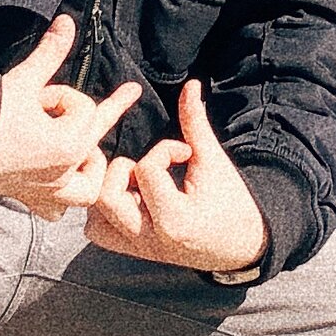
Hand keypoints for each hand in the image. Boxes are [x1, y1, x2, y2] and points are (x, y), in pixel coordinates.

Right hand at [0, 14, 139, 214]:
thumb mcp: (23, 81)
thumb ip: (50, 53)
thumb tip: (68, 21)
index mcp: (69, 146)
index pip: (82, 107)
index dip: (58, 94)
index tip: (34, 96)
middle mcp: (65, 174)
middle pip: (93, 136)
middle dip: (108, 110)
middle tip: (130, 93)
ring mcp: (48, 192)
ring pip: (86, 186)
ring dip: (89, 166)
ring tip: (90, 148)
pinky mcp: (29, 199)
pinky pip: (57, 209)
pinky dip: (62, 200)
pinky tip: (63, 190)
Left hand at [84, 81, 269, 275]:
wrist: (240, 245)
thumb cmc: (230, 202)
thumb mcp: (214, 161)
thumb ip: (195, 123)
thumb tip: (191, 85)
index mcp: (174, 219)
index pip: (145, 170)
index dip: (165, 150)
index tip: (186, 154)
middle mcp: (149, 238)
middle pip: (108, 196)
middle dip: (124, 172)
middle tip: (148, 169)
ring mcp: (138, 247)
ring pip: (94, 219)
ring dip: (109, 193)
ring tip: (136, 185)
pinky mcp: (131, 250)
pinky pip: (98, 233)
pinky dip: (104, 213)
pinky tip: (128, 198)